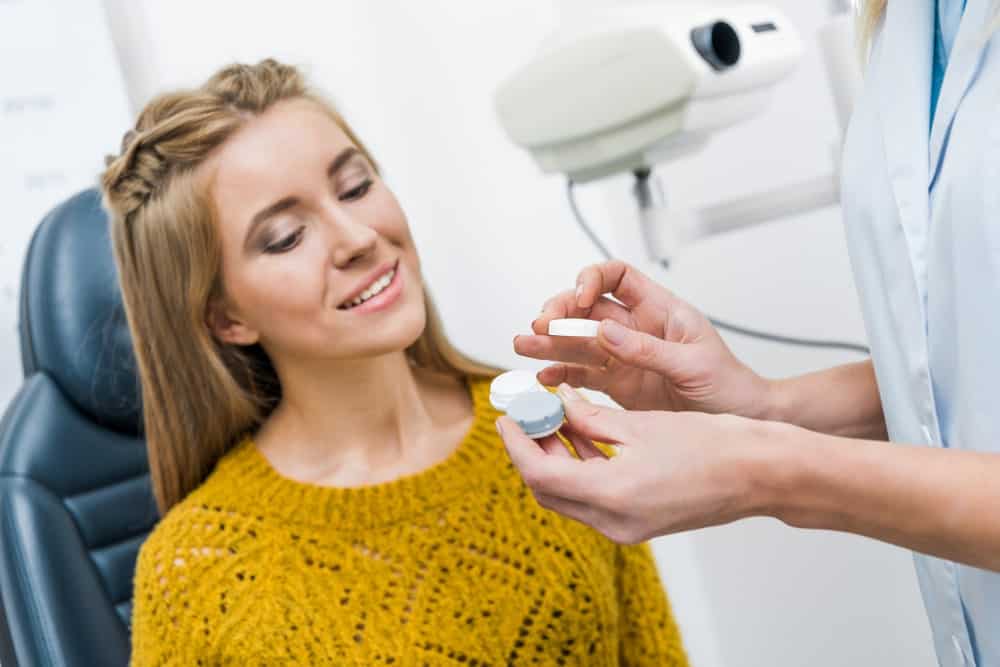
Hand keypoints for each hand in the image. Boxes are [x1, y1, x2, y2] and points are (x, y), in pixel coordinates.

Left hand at [496, 384, 779, 542]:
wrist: (759, 474)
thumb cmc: (711, 445)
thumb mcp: (640, 424)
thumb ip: (590, 417)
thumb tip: (559, 404)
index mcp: (613, 495)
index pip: (540, 473)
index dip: (517, 444)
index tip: (507, 418)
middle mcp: (615, 522)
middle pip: (548, 490)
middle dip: (531, 451)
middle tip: (528, 415)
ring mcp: (626, 528)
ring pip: (569, 496)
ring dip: (555, 459)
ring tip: (552, 418)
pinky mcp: (638, 524)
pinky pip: (593, 500)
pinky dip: (581, 470)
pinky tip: (581, 436)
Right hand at [515, 260, 771, 416]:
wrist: (742, 421)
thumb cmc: (730, 386)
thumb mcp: (693, 364)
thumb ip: (648, 349)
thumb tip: (604, 332)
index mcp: (659, 310)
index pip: (617, 277)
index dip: (592, 279)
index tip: (579, 299)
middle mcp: (636, 329)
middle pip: (587, 309)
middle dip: (560, 313)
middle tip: (540, 327)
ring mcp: (624, 357)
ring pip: (578, 342)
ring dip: (550, 343)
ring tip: (523, 346)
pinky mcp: (619, 385)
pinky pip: (583, 375)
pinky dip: (561, 374)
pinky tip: (545, 378)